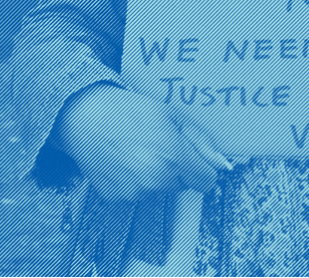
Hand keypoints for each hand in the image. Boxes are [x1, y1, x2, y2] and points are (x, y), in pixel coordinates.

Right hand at [56, 83, 230, 201]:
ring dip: (156, 175)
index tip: (193, 156)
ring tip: (138, 149)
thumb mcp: (172, 116)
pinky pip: (137, 193)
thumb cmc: (130, 110)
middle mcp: (156, 181)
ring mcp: (135, 193)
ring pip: (159, 189)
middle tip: (159, 144)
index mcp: (174, 159)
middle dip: (178, 168)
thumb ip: (201, 142)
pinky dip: (134, 180)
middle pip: (183, 184)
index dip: (203, 167)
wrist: (85, 117)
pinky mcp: (116, 198)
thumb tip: (223, 164)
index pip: (207, 181)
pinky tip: (123, 160)